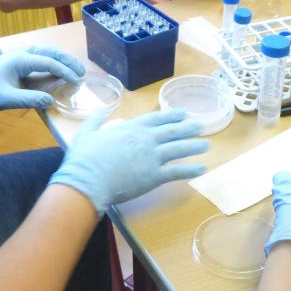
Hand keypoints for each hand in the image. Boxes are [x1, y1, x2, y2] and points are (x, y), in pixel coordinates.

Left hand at [0, 46, 84, 111]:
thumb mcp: (6, 99)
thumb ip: (29, 99)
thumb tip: (50, 100)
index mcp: (19, 59)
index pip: (49, 62)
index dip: (65, 72)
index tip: (77, 81)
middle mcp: (22, 53)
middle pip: (51, 52)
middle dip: (68, 61)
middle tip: (82, 72)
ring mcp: (20, 56)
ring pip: (47, 53)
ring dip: (62, 60)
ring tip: (76, 70)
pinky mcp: (19, 62)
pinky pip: (41, 59)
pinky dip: (54, 63)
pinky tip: (61, 71)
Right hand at [49, 109, 207, 214]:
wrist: (88, 181)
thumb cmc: (84, 158)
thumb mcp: (87, 132)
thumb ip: (97, 119)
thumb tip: (103, 109)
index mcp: (131, 128)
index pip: (157, 119)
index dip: (172, 116)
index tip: (183, 114)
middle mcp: (146, 139)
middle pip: (173, 131)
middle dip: (188, 128)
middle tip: (200, 127)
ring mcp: (152, 157)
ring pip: (179, 149)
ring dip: (194, 146)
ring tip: (206, 145)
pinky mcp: (155, 176)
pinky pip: (177, 172)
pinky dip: (191, 170)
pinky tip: (202, 169)